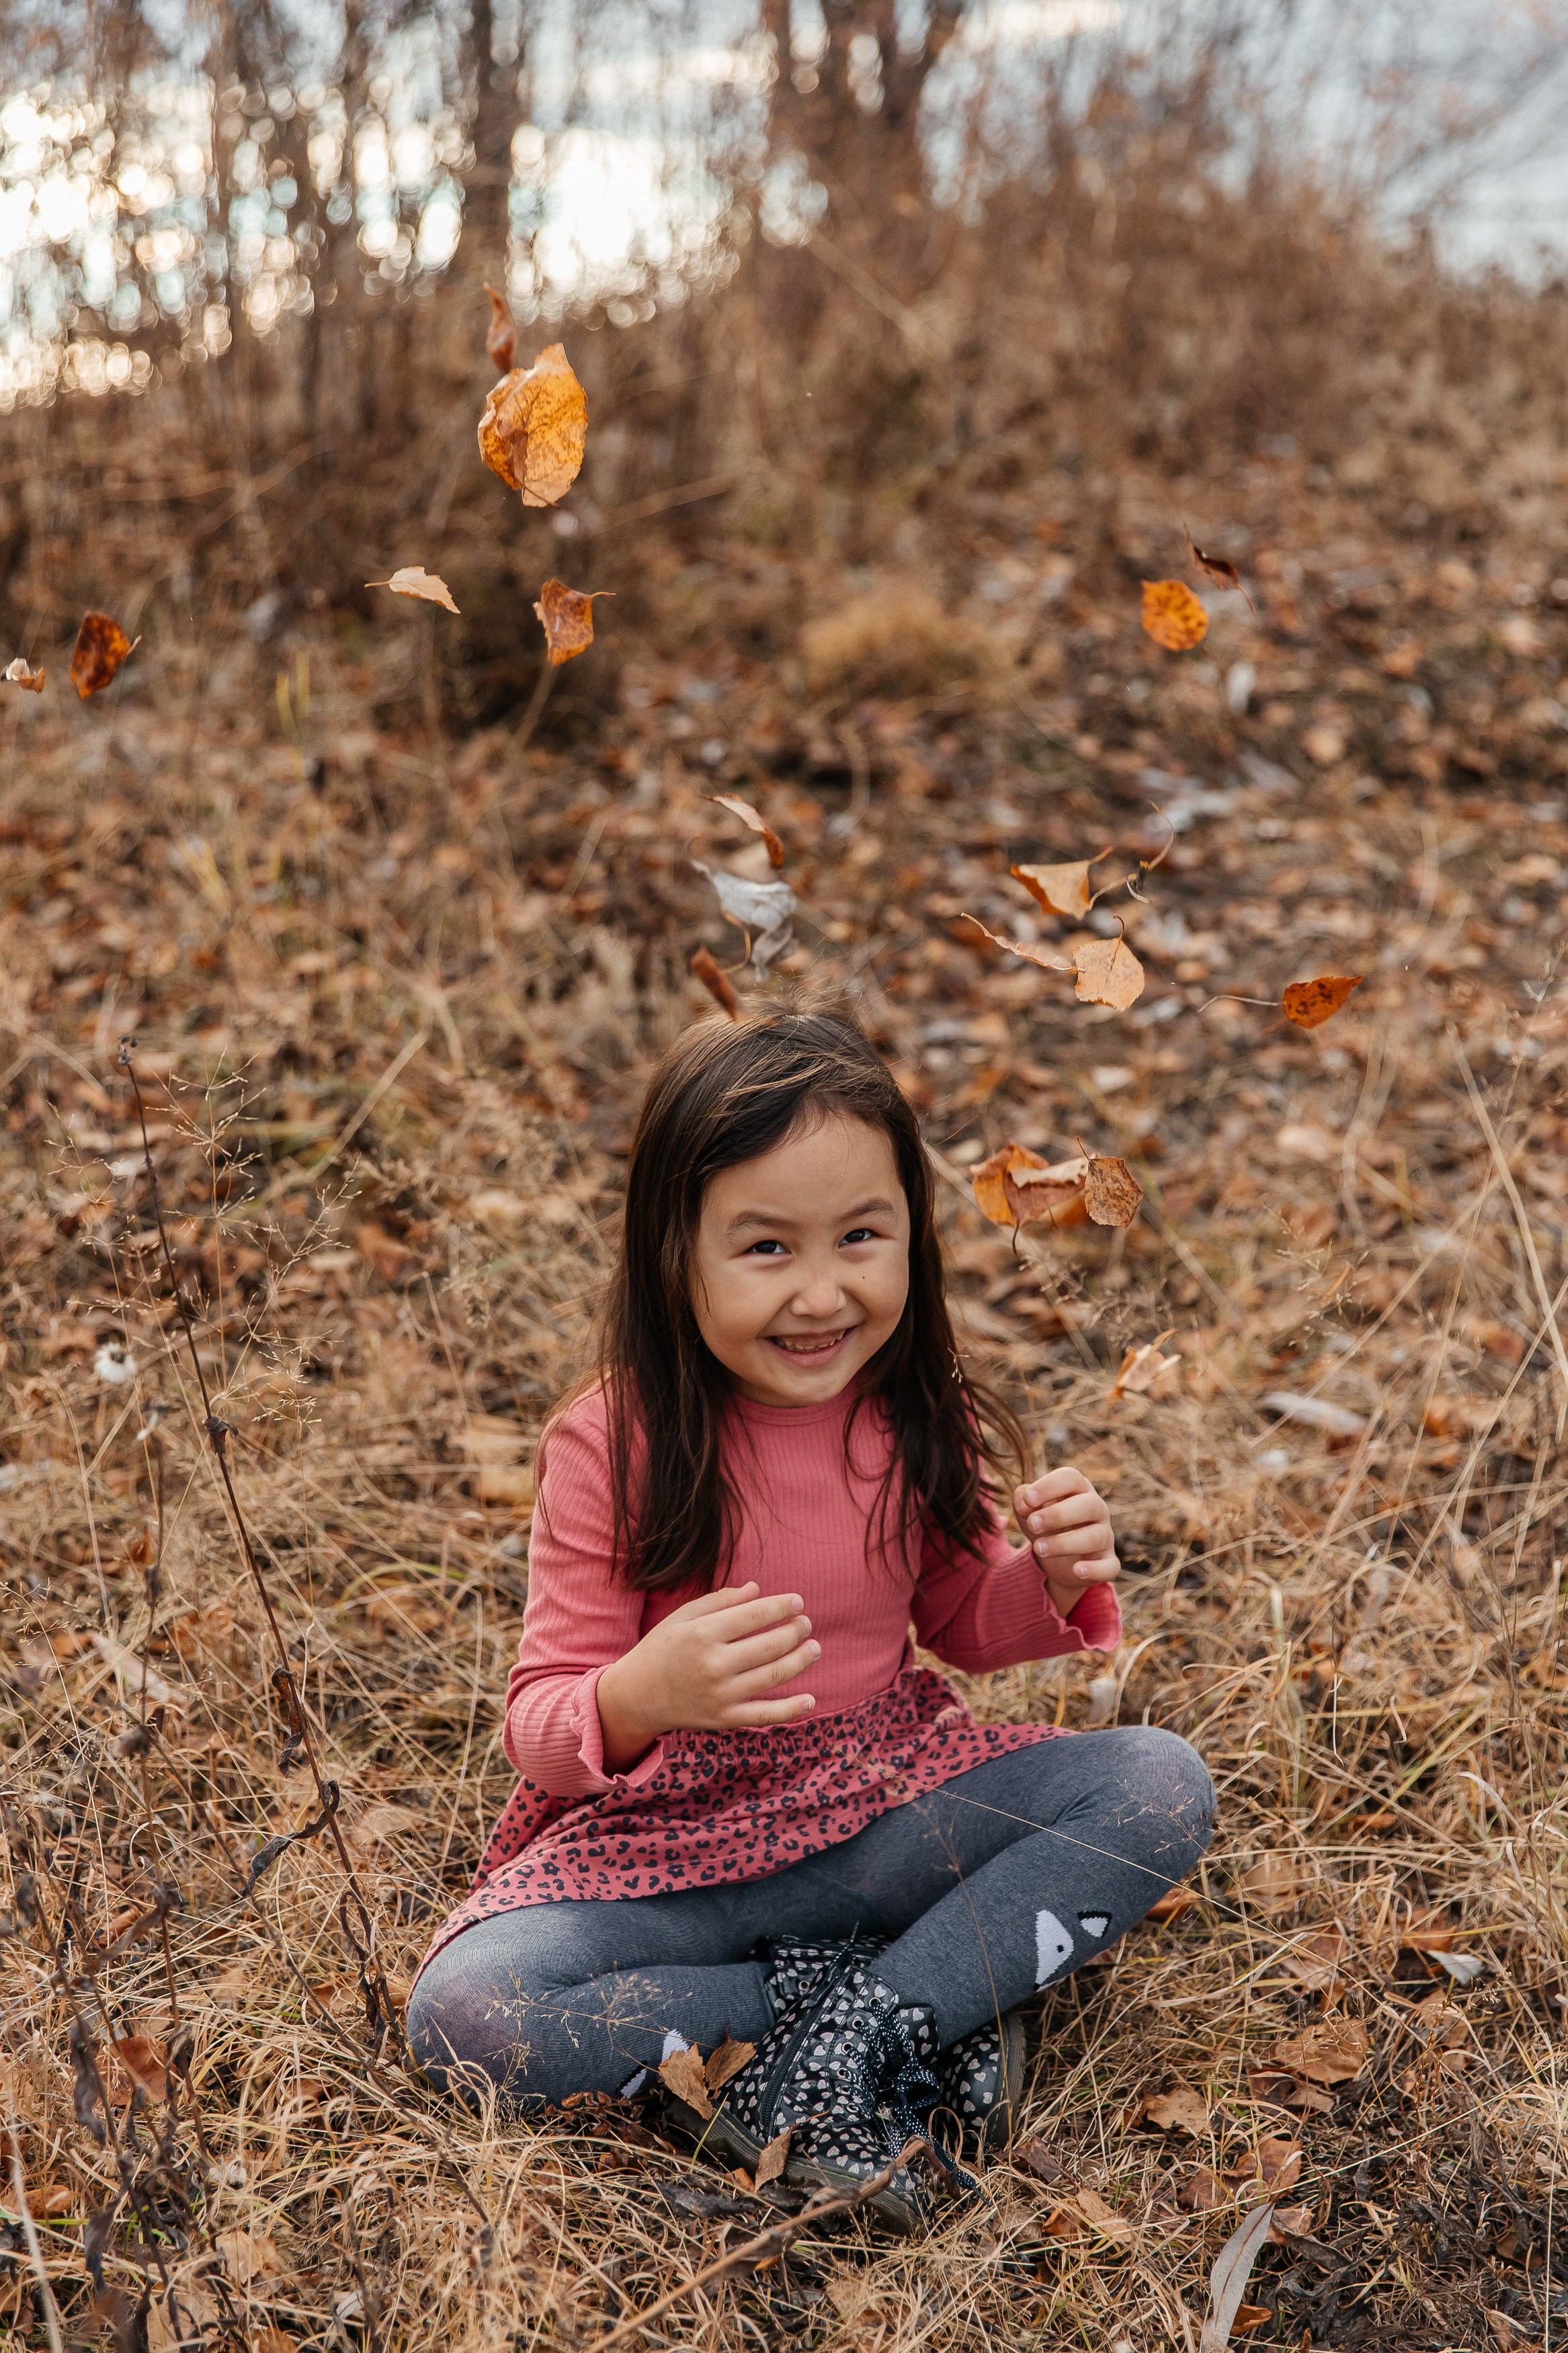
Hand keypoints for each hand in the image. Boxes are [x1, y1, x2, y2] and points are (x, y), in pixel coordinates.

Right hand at [596, 1583, 818, 1772]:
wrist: (636, 1697)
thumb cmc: (660, 1649)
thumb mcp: (682, 1617)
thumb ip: (719, 1601)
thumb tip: (757, 1589)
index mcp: (702, 1634)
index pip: (754, 1615)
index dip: (781, 1606)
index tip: (798, 1602)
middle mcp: (714, 1665)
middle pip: (770, 1645)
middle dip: (796, 1631)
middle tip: (807, 1624)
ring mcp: (721, 1695)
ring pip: (774, 1675)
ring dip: (801, 1660)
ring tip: (814, 1648)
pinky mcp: (724, 1719)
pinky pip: (765, 1715)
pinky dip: (792, 1710)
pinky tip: (811, 1700)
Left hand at [1013, 1466, 1119, 1621]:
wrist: (1058, 1561)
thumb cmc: (1045, 1526)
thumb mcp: (1029, 1511)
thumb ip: (1022, 1500)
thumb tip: (1023, 1502)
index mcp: (1078, 1490)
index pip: (1071, 1478)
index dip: (1049, 1486)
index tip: (1028, 1499)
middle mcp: (1097, 1509)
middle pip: (1088, 1505)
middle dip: (1058, 1514)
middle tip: (1032, 1524)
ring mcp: (1105, 1536)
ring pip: (1095, 1536)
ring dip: (1065, 1543)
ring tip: (1039, 1548)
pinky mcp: (1108, 1562)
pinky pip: (1110, 1566)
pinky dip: (1095, 1570)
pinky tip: (1077, 1570)